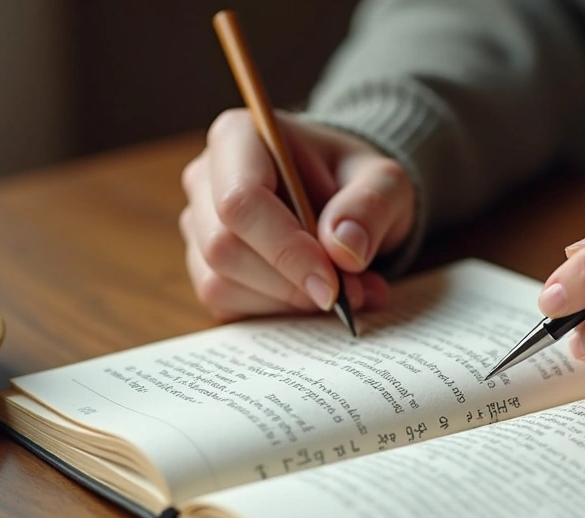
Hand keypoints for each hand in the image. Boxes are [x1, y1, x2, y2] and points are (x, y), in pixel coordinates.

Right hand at [180, 109, 414, 322]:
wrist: (344, 199)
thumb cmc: (356, 181)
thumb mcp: (385, 182)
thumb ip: (371, 206)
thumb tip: (344, 248)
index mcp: (238, 137)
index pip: (241, 200)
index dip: (285, 249)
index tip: (333, 283)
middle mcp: (206, 179)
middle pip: (224, 247)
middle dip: (291, 283)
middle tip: (350, 292)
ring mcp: (198, 225)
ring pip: (220, 283)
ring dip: (288, 302)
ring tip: (347, 292)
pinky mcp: (203, 267)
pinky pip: (226, 305)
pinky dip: (277, 313)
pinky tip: (316, 297)